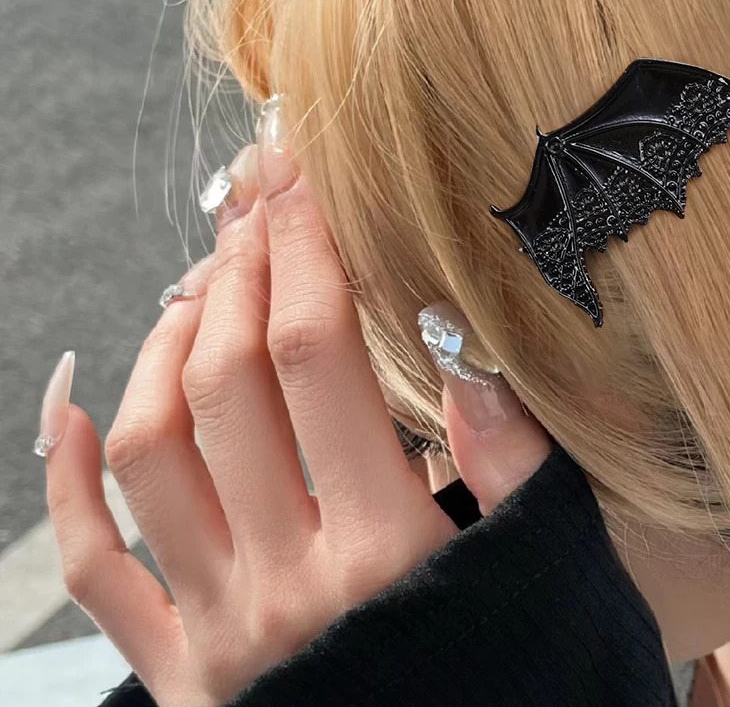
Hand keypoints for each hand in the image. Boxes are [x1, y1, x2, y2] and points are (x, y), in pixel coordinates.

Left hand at [39, 95, 552, 706]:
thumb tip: (467, 349)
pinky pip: (101, 570)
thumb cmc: (516, 686)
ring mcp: (218, 633)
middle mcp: (286, 584)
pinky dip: (71, 483)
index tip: (299, 183)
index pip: (316, 354)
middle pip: (227, 381)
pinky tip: (72, 406)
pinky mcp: (181, 676)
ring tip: (198, 281)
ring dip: (164, 344)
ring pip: (151, 453)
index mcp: (386, 552)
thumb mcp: (549, 574)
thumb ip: (515, 465)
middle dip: (239, 267)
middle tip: (254, 203)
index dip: (304, 250)